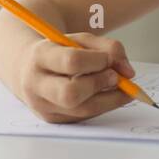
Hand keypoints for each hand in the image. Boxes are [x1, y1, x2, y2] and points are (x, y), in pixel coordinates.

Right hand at [16, 32, 137, 122]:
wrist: (28, 68)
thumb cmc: (59, 51)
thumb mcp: (81, 39)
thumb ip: (109, 48)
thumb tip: (130, 73)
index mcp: (40, 56)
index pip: (71, 61)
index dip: (97, 61)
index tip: (108, 59)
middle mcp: (36, 84)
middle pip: (71, 93)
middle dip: (99, 84)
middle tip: (115, 77)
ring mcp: (42, 106)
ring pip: (81, 110)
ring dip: (110, 99)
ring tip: (120, 86)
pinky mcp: (53, 119)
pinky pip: (84, 117)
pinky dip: (102, 105)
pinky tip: (107, 94)